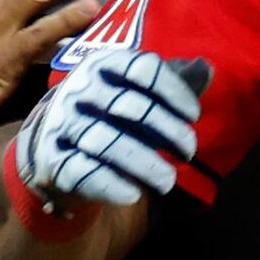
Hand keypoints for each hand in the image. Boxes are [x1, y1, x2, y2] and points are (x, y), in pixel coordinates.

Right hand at [12, 45, 207, 207]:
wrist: (52, 143)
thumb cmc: (109, 114)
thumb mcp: (136, 92)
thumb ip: (172, 83)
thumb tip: (209, 68)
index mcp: (102, 64)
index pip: (143, 68)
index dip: (174, 91)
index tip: (193, 116)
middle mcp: (78, 88)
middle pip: (131, 106)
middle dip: (168, 131)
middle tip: (189, 152)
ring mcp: (61, 122)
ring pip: (107, 141)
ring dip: (144, 164)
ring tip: (168, 181)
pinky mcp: (50, 157)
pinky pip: (81, 170)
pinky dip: (110, 184)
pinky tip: (133, 195)